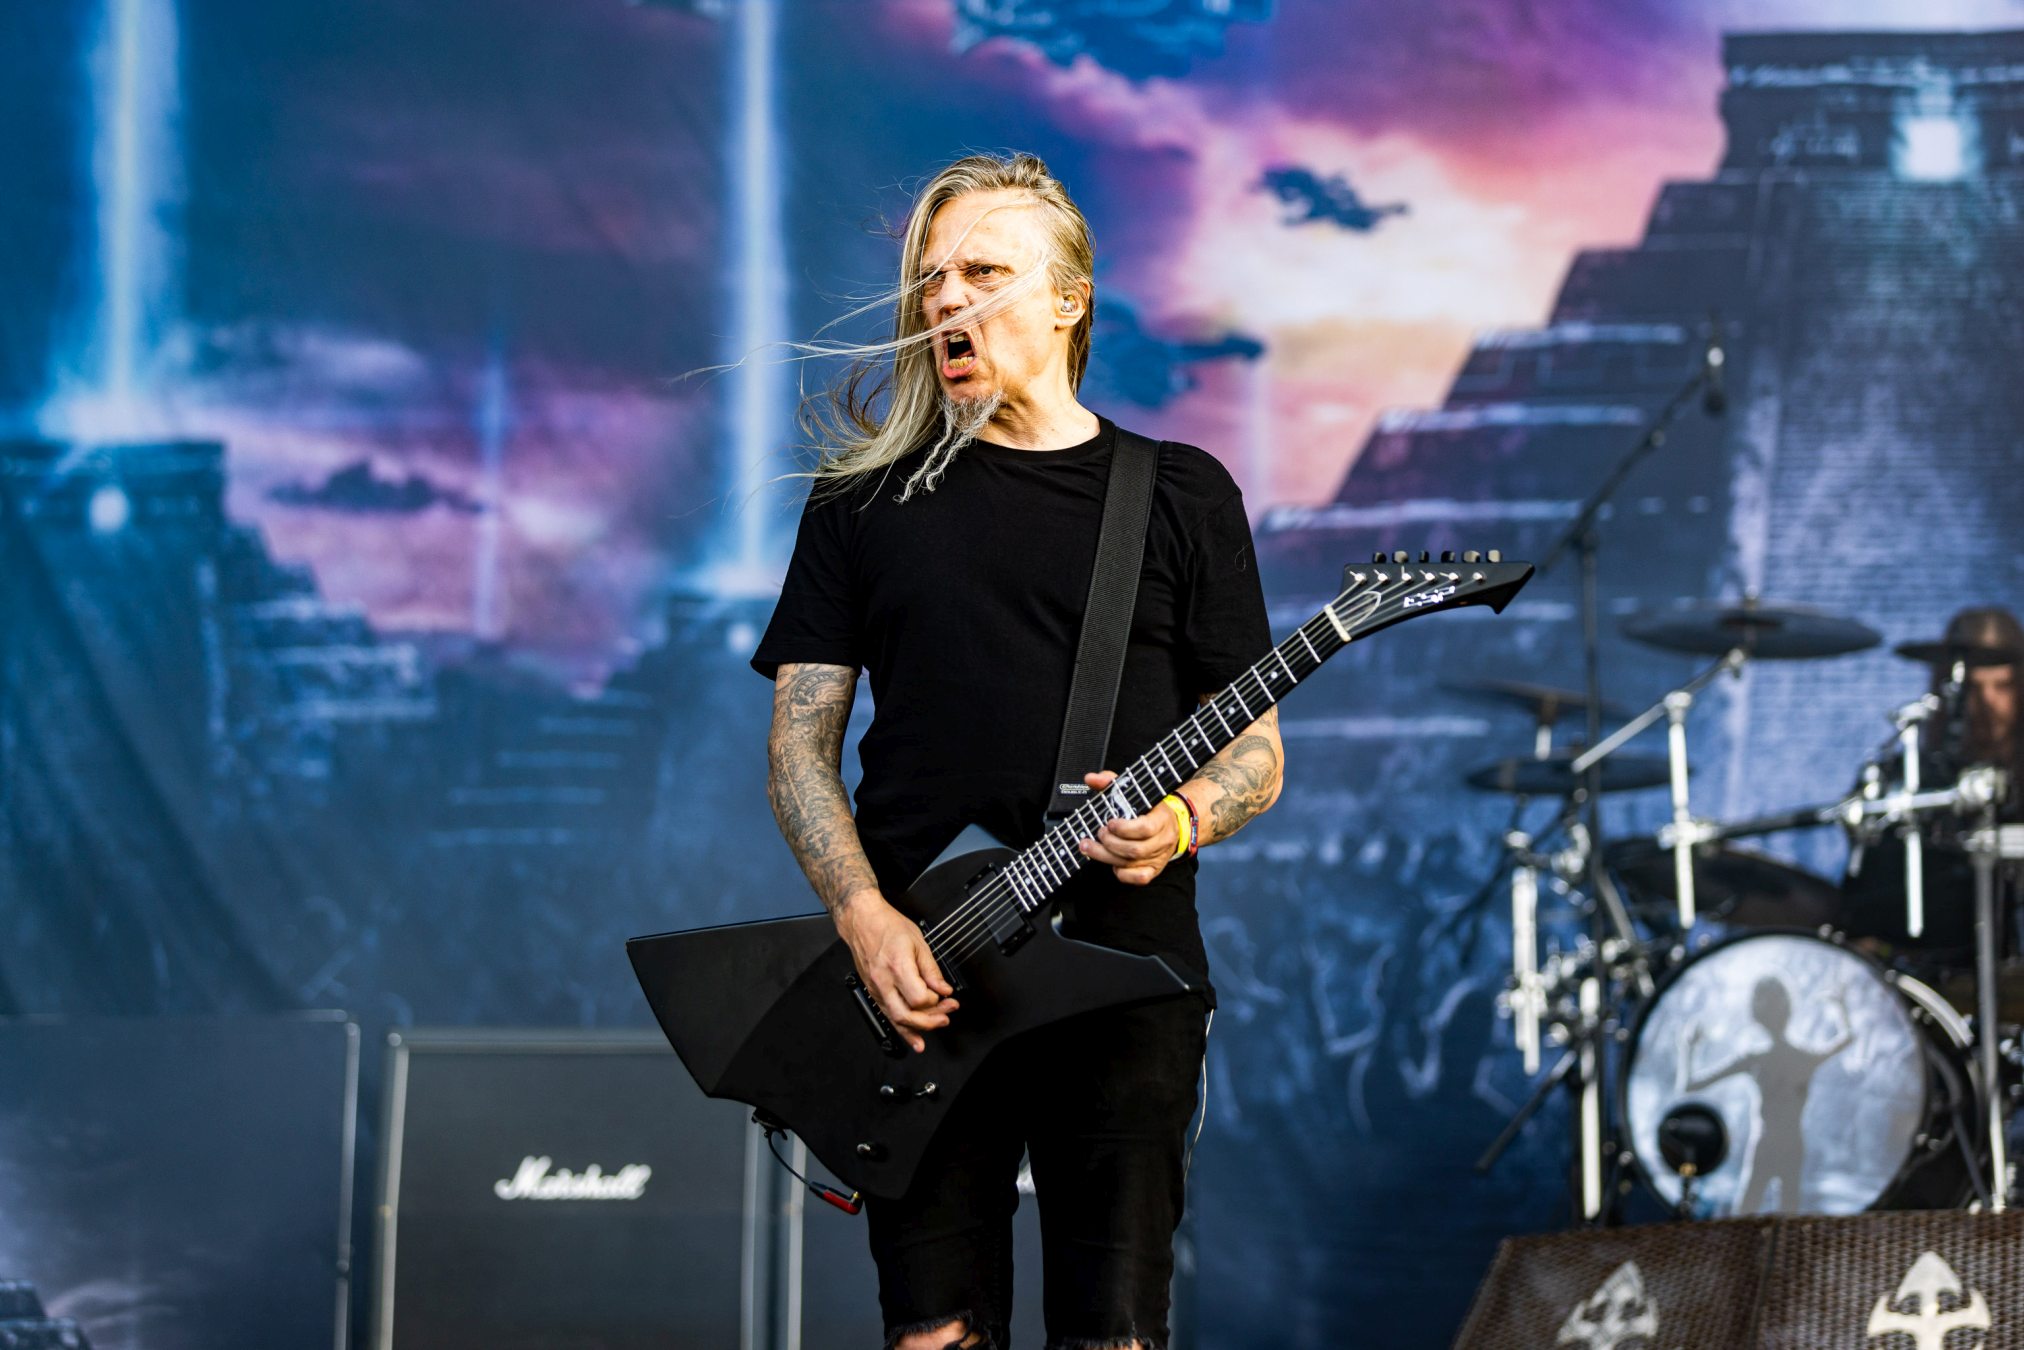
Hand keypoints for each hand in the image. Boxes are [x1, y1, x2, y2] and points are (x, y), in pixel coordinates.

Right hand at [835, 891, 957, 1052]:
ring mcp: (876, 989)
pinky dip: (902, 1030)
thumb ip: (932, 970)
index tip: (944, 995)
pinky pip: (888, 1015)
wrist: (862, 921)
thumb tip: (944, 990)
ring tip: (935, 1028)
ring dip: (918, 1029)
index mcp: (898, 967)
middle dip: (930, 1021)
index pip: (919, 998)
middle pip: (906, 1015)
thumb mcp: (919, 942)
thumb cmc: (888, 926)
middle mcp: (884, 981)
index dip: (935, 1000)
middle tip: (946, 1016)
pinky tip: (914, 1039)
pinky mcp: (873, 992)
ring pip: (896, 1019)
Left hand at [1075, 770, 1179, 885]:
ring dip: (1106, 856)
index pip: (1145, 828)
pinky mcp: (1154, 869)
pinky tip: (1111, 863)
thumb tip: (1091, 779)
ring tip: (1089, 847)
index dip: (1124, 829)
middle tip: (1098, 834)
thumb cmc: (1150, 807)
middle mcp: (1162, 840)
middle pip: (1135, 850)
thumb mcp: (1133, 790)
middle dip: (1109, 843)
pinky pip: (1139, 878)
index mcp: (1161, 818)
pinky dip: (1122, 873)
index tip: (1110, 823)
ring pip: (1132, 864)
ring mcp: (1158, 857)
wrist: (1176, 823)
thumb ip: (1111, 783)